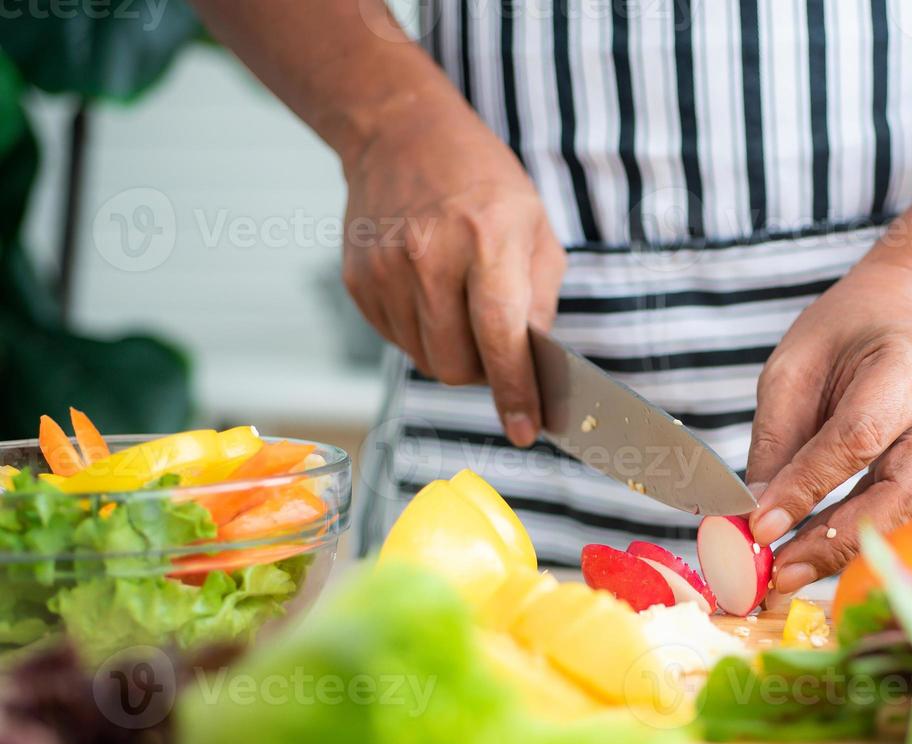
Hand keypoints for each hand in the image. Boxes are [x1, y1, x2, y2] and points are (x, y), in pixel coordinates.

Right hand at [341, 95, 564, 445]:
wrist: (402, 135)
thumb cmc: (483, 183)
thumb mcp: (535, 228)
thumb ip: (541, 302)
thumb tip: (536, 367)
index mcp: (485, 238)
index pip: (499, 335)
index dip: (514, 391)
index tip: (525, 430)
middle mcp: (429, 255)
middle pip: (455, 364)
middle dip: (485, 374)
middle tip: (498, 347)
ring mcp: (385, 269)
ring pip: (425, 360)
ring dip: (454, 354)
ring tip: (463, 308)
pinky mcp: (359, 281)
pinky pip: (398, 341)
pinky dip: (424, 335)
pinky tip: (432, 295)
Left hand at [745, 259, 911, 593]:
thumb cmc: (852, 327)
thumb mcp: (796, 363)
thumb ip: (778, 438)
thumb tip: (758, 514)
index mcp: (910, 364)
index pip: (857, 439)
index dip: (808, 488)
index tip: (759, 527)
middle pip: (903, 495)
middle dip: (837, 542)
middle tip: (780, 576)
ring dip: (848, 550)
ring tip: (790, 575)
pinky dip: (864, 535)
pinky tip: (821, 551)